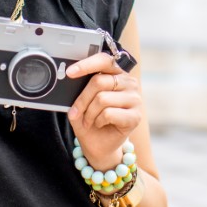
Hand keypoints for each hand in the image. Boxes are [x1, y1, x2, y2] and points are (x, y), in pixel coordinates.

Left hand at [66, 53, 142, 171]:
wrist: (100, 146)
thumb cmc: (91, 120)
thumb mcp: (81, 103)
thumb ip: (79, 90)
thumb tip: (70, 81)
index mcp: (117, 73)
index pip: (104, 60)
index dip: (86, 64)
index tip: (70, 72)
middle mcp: (129, 82)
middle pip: (98, 82)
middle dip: (82, 100)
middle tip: (75, 112)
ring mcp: (135, 99)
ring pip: (102, 99)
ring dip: (89, 114)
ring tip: (89, 121)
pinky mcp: (136, 116)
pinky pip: (109, 113)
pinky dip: (98, 121)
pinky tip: (101, 124)